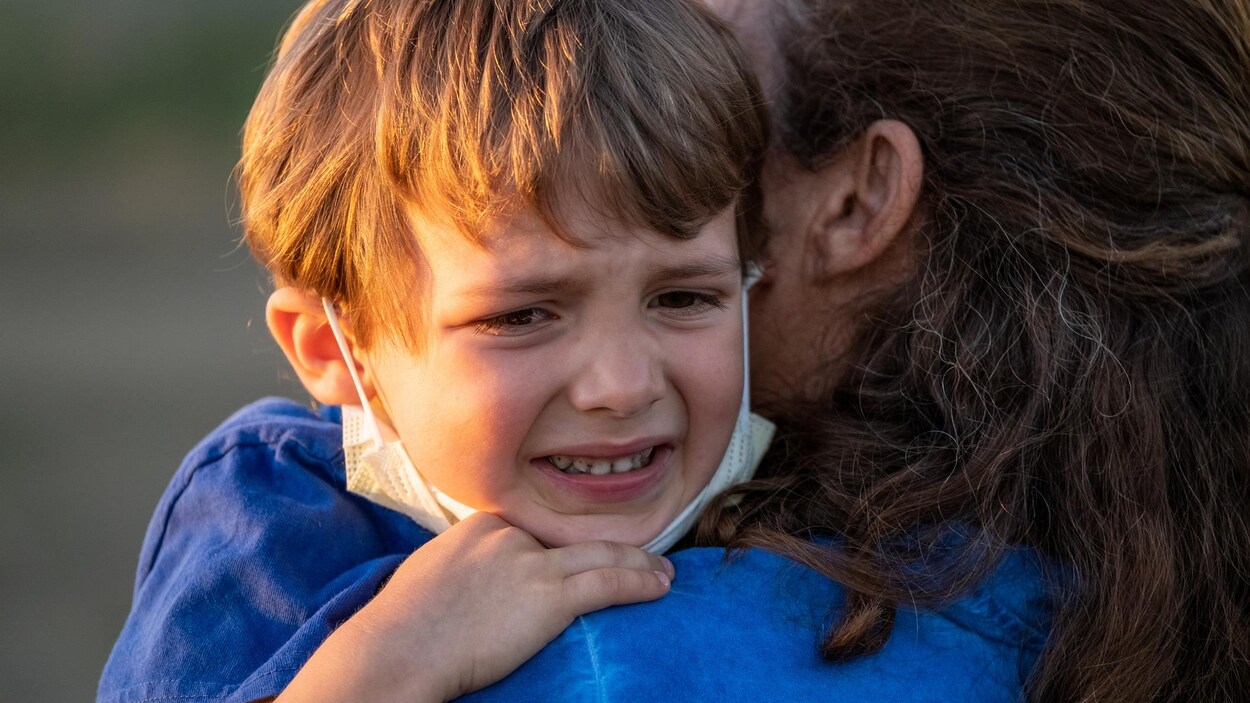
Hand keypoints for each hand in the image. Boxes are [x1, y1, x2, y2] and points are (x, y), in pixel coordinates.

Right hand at [276, 512, 673, 702]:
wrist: (399, 647)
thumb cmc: (402, 624)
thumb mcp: (431, 572)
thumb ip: (462, 565)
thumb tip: (471, 581)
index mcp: (483, 526)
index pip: (535, 531)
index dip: (563, 548)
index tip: (580, 559)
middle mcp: (512, 536)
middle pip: (573, 538)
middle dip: (612, 546)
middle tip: (642, 554)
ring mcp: (532, 564)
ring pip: (599, 555)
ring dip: (638, 562)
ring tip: (663, 571)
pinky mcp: (548, 597)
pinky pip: (607, 583)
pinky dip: (639, 582)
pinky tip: (659, 586)